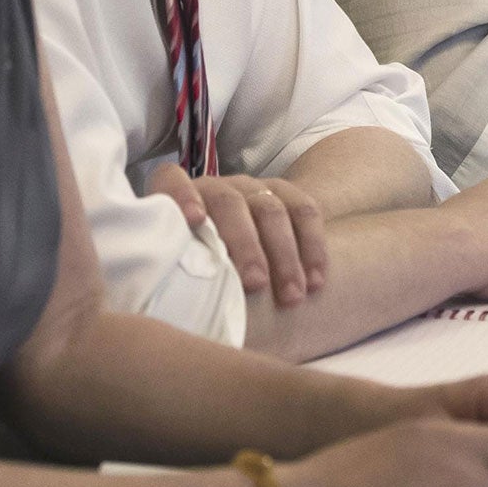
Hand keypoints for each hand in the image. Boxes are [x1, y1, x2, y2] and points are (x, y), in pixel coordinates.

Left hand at [147, 163, 325, 304]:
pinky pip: (305, 213)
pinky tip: (316, 281)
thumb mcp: (178, 271)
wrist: (237, 250)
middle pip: (228, 203)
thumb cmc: (196, 273)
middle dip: (245, 244)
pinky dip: (313, 248)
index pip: (171, 180)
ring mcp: (253, 189)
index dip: (181, 196)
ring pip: (271, 210)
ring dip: (284, 256)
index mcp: (179, 199)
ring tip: (290, 297)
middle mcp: (216, 188)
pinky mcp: (287, 194)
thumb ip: (173, 274)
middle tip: (255, 284)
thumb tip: (172, 306)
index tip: (194, 221)